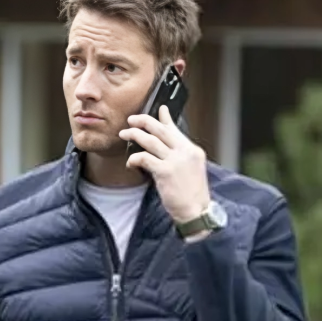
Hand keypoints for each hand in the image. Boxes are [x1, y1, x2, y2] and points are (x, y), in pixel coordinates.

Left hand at [120, 105, 210, 224]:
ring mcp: (176, 161)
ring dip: (134, 135)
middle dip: (143, 121)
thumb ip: (180, 156)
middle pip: (161, 130)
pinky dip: (134, 158)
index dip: (165, 118)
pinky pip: (144, 158)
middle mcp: (185, 152)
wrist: (196, 212)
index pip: (175, 130)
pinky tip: (130, 162)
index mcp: (193, 150)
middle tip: (131, 120)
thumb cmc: (192, 195)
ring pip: (150, 140)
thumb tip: (167, 147)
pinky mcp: (165, 172)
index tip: (160, 108)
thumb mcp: (191, 170)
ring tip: (124, 134)